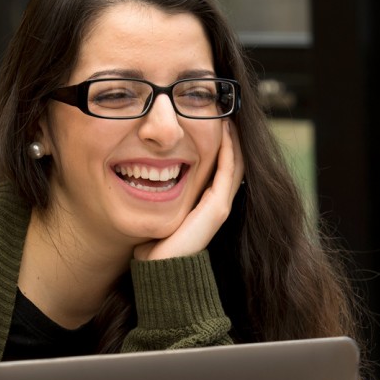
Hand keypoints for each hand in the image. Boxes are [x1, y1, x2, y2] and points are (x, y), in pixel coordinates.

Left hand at [135, 121, 244, 260]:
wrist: (160, 268)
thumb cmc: (154, 243)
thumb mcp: (158, 211)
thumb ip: (159, 194)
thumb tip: (144, 176)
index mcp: (205, 204)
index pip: (221, 166)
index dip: (220, 143)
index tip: (211, 119)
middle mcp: (217, 203)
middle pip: (232, 162)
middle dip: (230, 136)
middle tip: (223, 111)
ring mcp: (220, 206)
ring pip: (235, 163)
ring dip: (233, 138)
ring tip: (227, 115)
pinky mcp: (217, 209)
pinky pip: (228, 171)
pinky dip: (229, 149)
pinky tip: (226, 129)